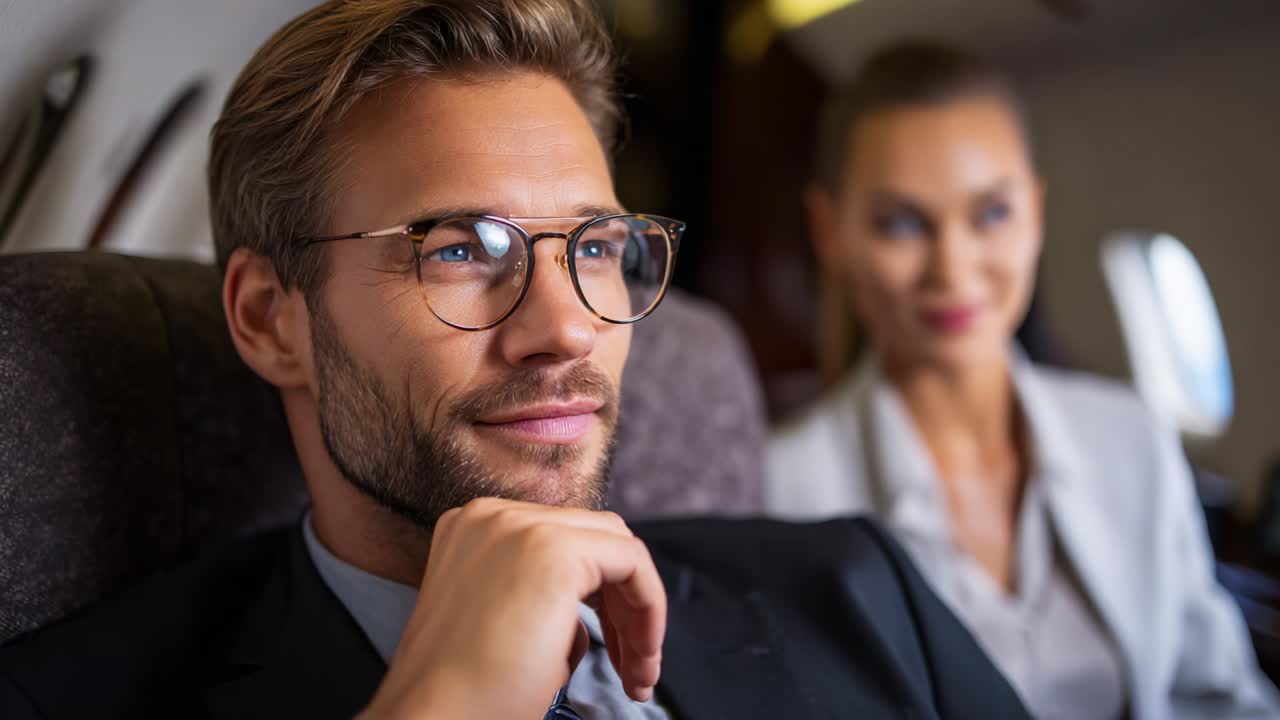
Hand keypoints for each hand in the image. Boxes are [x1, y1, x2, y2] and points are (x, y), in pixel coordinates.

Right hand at [359, 498, 666, 718]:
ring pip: (618, 547)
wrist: (435, 719)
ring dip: (638, 614)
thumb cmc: (466, 693)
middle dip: (623, 606)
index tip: (613, 652)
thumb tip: (598, 605)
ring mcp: (520, 525)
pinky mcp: (554, 550)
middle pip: (593, 540)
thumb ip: (543, 596)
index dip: (599, 599)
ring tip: (637, 675)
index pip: (563, 541)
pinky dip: (650, 608)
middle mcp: (492, 515)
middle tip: (632, 666)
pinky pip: (633, 563)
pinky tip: (641, 657)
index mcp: (473, 529)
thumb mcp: (503, 623)